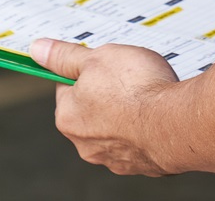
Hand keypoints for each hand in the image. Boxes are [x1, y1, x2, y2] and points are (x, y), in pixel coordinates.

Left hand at [29, 37, 182, 175]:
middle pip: (91, 108)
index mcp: (68, 116)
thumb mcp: (96, 57)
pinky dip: (146, 128)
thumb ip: (65, 56)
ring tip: (146, 94)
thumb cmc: (136, 90)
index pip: (67, 86)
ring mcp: (114, 158)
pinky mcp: (141, 165)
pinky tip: (157, 112)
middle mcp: (86, 143)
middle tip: (127, 76)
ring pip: (116, 126)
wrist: (177, 123)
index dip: (86, 69)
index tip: (101, 63)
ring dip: (127, 112)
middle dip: (107, 92)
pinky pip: (140, 140)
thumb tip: (38, 50)